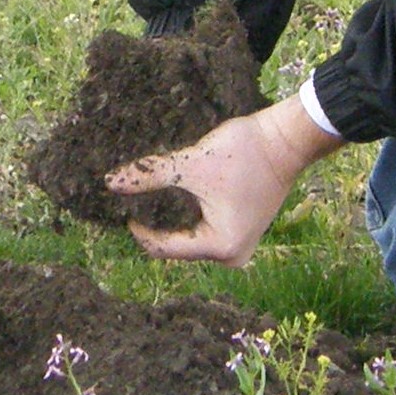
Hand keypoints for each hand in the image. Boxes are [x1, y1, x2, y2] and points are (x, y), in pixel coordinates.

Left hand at [107, 93, 341, 264]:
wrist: (285, 139)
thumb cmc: (244, 152)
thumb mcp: (191, 164)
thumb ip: (149, 176)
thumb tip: (110, 182)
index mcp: (221, 246)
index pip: (164, 248)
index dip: (139, 230)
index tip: (121, 209)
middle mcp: (232, 255)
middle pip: (177, 247)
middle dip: (155, 226)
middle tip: (129, 205)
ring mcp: (239, 245)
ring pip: (189, 239)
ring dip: (169, 222)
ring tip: (146, 201)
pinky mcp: (241, 230)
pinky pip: (204, 232)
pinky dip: (187, 217)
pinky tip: (170, 200)